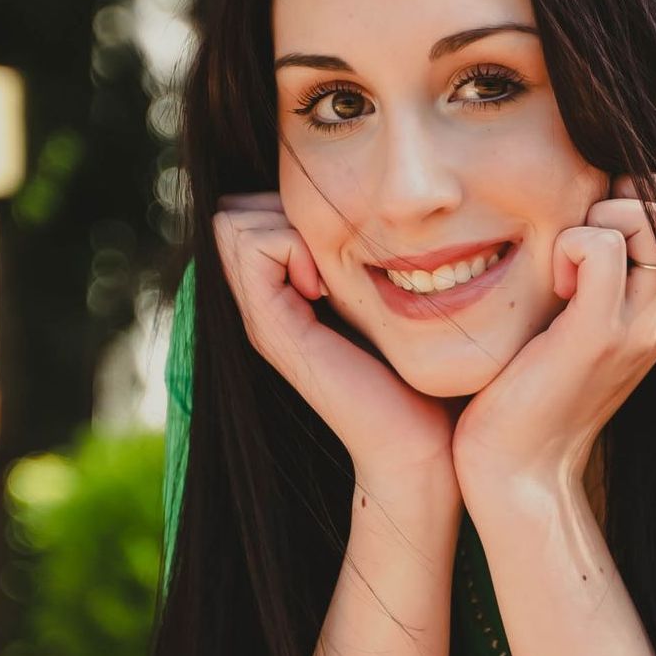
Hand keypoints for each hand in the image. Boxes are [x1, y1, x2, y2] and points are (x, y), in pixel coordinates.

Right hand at [213, 195, 457, 499]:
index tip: (339, 249)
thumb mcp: (388, 302)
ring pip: (233, 221)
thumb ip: (363, 264)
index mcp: (284, 296)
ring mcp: (261, 318)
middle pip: (233, 210)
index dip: (287, 208)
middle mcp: (262, 305)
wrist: (420, 446)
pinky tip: (327, 288)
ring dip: (288, 226)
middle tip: (332, 257)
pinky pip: (253, 246)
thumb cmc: (423, 378)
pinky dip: (292, 245)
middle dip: (282, 210)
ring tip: (331, 275)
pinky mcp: (271, 330)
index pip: (246, 209)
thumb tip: (367, 208)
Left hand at [451, 175, 655, 512]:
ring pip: (654, 216)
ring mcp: (640, 325)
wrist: (520, 468)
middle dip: (634, 190)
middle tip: (586, 233)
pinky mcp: (598, 336)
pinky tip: (553, 286)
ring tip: (567, 266)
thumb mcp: (583, 316)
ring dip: (600, 216)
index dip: (655, 191)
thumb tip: (595, 196)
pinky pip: (600, 246)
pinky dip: (569, 245)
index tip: (603, 224)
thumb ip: (604, 266)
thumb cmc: (535, 383)